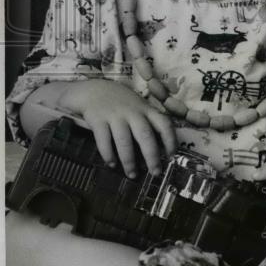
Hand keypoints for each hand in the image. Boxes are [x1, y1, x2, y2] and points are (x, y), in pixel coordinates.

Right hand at [59, 79, 176, 177]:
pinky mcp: (98, 120)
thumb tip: (162, 146)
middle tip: (155, 172)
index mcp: (146, 109)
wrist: (93, 90)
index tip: (172, 155)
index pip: (163, 123)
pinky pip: (104, 140)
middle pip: (145, 135)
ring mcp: (115, 116)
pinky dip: (108, 154)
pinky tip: (112, 164)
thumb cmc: (121, 102)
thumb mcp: (139, 106)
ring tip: (132, 175)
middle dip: (152, 156)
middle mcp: (132, 112)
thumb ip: (149, 121)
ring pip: (124, 141)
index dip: (170, 139)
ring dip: (129, 160)